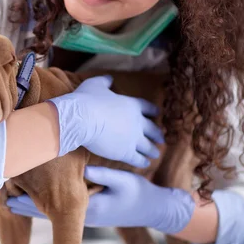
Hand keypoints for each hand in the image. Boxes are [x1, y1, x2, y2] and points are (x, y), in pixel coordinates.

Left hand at [7, 166, 194, 234]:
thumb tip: (83, 167)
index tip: (9, 191)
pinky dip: (44, 198)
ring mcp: (83, 213)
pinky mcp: (86, 208)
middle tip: (0, 189)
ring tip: (9, 188)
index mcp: (88, 209)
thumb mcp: (122, 180)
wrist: (152, 211)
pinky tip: (32, 190)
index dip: (28, 200)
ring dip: (31, 199)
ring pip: (49, 207)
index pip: (50, 208)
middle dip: (23, 200)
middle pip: (44, 209)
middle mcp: (81, 215)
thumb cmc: (138, 195)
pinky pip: (59, 205)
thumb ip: (102, 174)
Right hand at [48, 75, 163, 167]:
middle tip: (161, 138)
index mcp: (132, 105)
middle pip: (152, 129)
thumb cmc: (87, 100)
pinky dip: (142, 162)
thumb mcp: (96, 84)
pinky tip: (145, 164)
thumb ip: (105, 81)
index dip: (153, 111)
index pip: (147, 107)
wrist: (82, 119)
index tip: (157, 114)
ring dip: (152, 150)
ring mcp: (133, 138)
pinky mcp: (125, 152)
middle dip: (157, 134)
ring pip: (147, 146)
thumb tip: (110, 79)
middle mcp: (137, 122)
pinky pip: (137, 159)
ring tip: (155, 154)